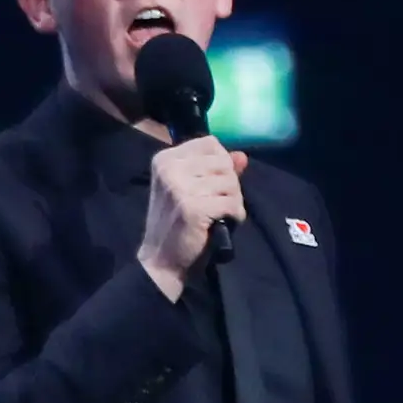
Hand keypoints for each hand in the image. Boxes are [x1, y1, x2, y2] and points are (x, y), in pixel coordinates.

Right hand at [135, 139, 249, 296]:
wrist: (160, 259)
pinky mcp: (193, 208)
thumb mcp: (188, 189)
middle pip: (222, 162)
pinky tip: (228, 221)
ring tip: (226, 212)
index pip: (209, 143)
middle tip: (224, 201)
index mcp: (165, 159)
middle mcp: (170, 169)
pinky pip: (230, 202)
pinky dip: (236, 213)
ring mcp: (179, 188)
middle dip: (231, 183)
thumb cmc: (174, 223)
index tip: (218, 181)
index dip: (222, 161)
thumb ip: (214, 171)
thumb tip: (242, 157)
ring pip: (230, 182)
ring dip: (235, 200)